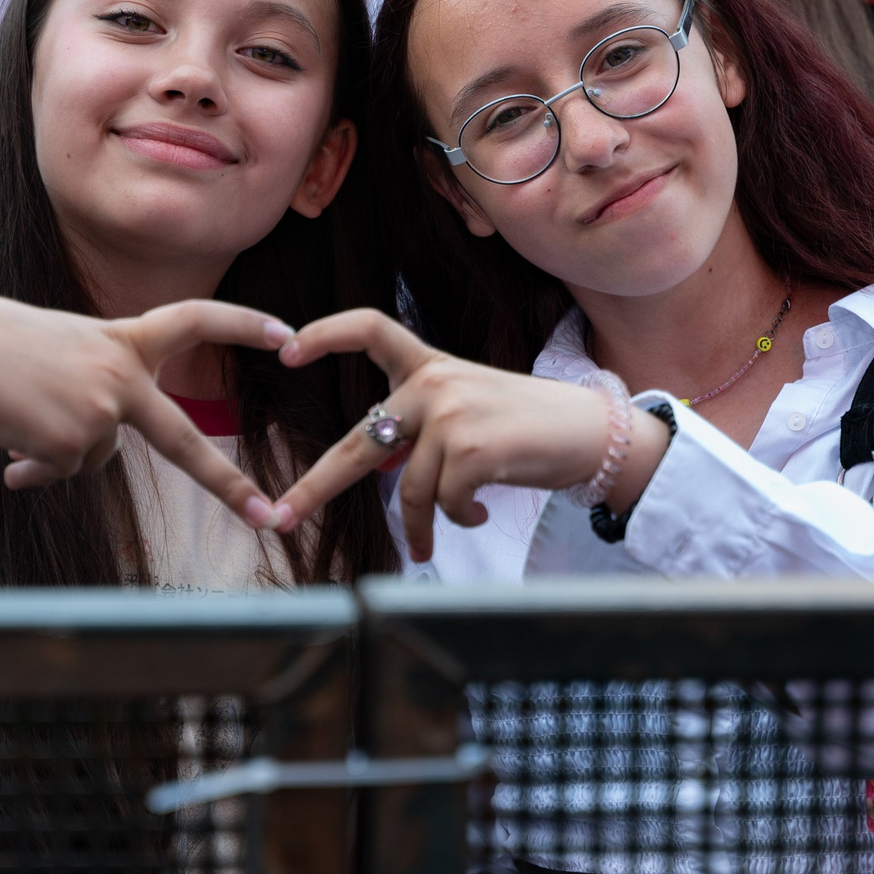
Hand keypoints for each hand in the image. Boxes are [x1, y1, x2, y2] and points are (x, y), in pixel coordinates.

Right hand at [0, 293, 295, 528]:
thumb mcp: (59, 361)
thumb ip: (86, 403)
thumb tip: (73, 465)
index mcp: (122, 338)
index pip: (195, 319)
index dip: (242, 322)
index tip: (287, 331)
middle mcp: (123, 374)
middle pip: (184, 441)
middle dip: (228, 484)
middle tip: (268, 516)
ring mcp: (103, 411)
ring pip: (94, 459)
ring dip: (54, 450)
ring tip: (15, 413)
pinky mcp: (76, 443)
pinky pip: (64, 472)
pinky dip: (37, 465)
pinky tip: (9, 433)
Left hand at [268, 308, 665, 562]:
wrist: (593, 433)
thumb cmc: (530, 427)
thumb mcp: (470, 407)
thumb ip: (422, 424)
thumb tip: (378, 467)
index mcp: (430, 365)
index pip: (370, 328)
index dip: (324, 334)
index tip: (285, 350)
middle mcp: (433, 383)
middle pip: (358, 442)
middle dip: (314, 486)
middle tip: (279, 518)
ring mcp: (451, 414)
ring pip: (410, 489)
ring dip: (419, 526)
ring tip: (426, 545)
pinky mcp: (471, 449)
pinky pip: (445, 502)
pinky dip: (458, 519)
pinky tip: (481, 512)